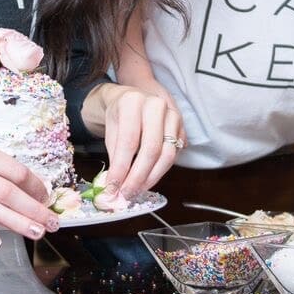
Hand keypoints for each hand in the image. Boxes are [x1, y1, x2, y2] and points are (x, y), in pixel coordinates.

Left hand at [83, 83, 183, 198]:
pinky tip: (147, 180)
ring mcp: (172, 115)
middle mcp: (155, 106)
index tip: (113, 187)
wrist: (133, 99)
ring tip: (137, 190)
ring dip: (151, 178)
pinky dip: (160, 171)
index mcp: (133, 102)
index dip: (121, 168)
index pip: (129, 141)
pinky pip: (175, 155)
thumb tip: (114, 185)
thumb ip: (115, 156)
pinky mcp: (182, 127)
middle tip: (126, 193)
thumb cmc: (120, 116)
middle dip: (138, 177)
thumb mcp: (111, 131)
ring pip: (167, 155)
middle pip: (151, 149)